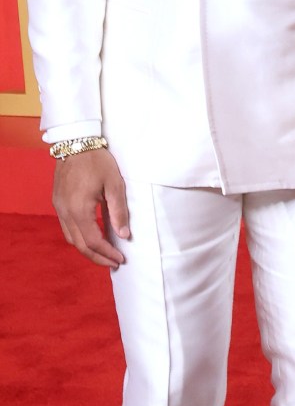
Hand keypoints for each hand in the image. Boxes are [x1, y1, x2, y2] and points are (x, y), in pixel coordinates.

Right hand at [52, 148, 129, 266]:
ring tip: (104, 254)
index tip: (120, 259)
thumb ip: (119, 211)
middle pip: (80, 245)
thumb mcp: (114, 184)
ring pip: (71, 238)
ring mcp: (59, 208)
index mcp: (79, 210)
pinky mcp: (58, 202)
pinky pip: (67, 228)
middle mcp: (65, 212)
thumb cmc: (98, 161)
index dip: (107, 253)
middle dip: (97, 257)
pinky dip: (79, 237)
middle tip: (114, 263)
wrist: (76, 142)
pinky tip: (91, 236)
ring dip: (87, 249)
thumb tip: (125, 235)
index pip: (93, 241)